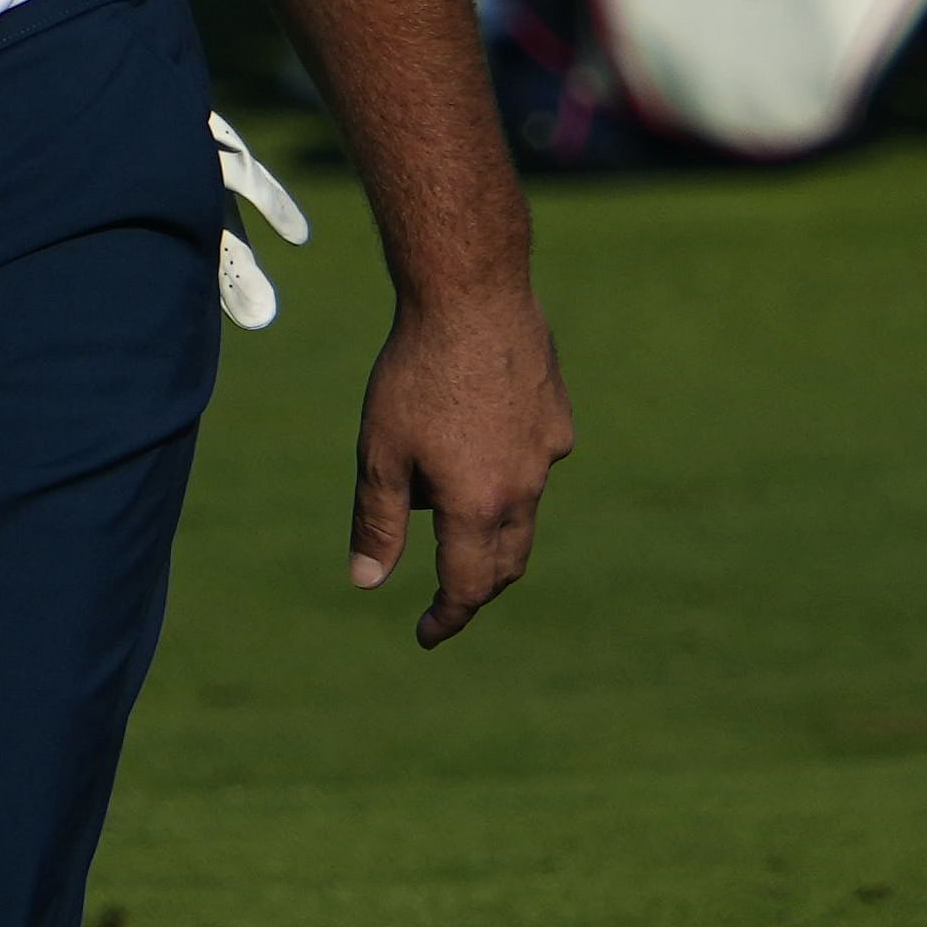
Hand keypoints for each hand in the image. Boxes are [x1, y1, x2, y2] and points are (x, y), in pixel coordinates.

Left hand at [348, 285, 571, 645]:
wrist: (473, 293)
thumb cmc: (416, 373)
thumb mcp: (380, 453)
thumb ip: (377, 523)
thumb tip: (367, 582)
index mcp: (477, 505)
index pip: (469, 588)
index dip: (447, 618)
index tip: (427, 633)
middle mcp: (524, 486)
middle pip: (507, 561)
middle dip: (477, 586)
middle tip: (447, 592)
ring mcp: (549, 450)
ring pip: (524, 510)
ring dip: (492, 526)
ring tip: (450, 501)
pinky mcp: (559, 414)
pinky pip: (536, 461)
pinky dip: (510, 472)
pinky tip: (481, 440)